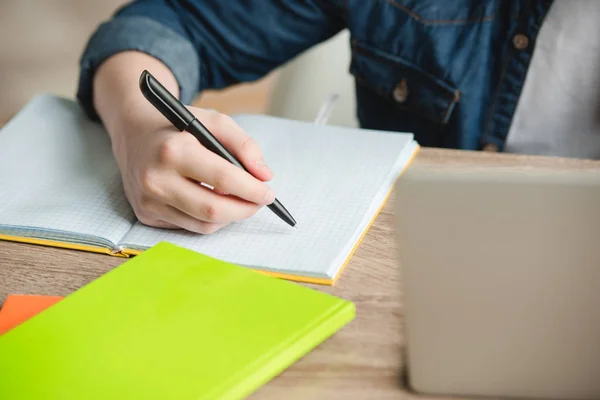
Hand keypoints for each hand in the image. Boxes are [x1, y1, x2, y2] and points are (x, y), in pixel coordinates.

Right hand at [114, 107, 274, 233]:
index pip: (223, 179)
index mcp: (173, 150)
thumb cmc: (178, 127)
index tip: (269, 193)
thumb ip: (244, 144)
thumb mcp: (213, 121)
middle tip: (259, 201)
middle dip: (245, 209)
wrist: (134, 134)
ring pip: (204, 224)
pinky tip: (215, 202)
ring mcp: (148, 201)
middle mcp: (156, 179)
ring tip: (240, 201)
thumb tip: (264, 175)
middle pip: (213, 210)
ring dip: (230, 217)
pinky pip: (189, 226)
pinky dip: (209, 219)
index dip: (252, 190)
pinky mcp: (145, 215)